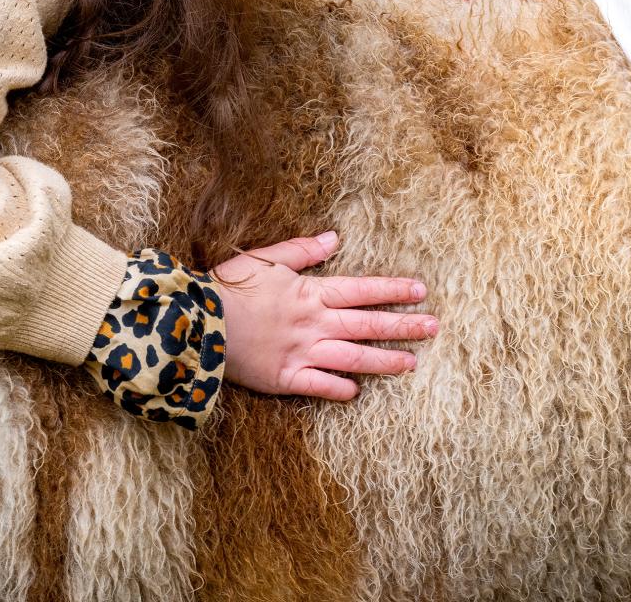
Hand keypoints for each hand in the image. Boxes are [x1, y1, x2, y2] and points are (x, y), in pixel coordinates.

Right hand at [210, 231, 436, 400]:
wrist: (196, 321)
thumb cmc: (230, 286)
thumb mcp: (267, 258)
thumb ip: (304, 250)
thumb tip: (335, 238)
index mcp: (311, 292)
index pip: (363, 290)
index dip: (394, 290)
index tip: (421, 291)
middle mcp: (313, 323)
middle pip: (368, 324)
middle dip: (404, 326)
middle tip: (434, 328)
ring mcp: (301, 352)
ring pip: (352, 358)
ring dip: (384, 361)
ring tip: (411, 364)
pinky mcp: (284, 377)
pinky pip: (318, 385)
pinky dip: (339, 389)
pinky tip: (357, 392)